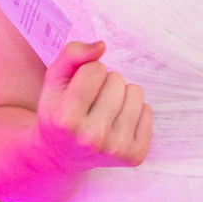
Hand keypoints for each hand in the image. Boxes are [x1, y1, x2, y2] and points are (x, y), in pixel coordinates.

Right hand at [32, 40, 151, 173]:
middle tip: (91, 102)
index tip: (79, 89)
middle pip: (117, 79)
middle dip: (105, 84)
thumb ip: (72, 54)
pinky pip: (148, 111)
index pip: (95, 69)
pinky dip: (134, 112)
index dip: (87, 72)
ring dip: (121, 95)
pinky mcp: (134, 155)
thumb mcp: (54, 80)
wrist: (62, 155)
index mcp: (66, 119)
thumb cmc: (59, 110)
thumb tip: (102, 46)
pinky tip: (116, 124)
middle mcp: (91, 137)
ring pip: (135, 92)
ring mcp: (114, 149)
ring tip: (105, 111)